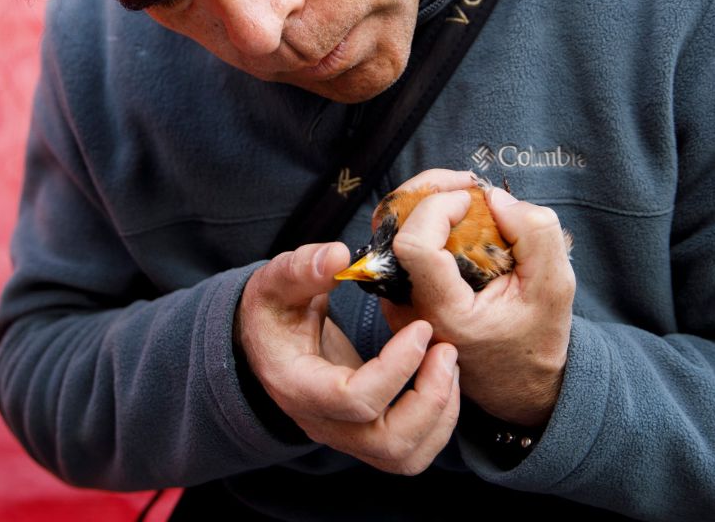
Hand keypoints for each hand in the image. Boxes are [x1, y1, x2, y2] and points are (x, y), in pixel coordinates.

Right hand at [237, 241, 460, 474]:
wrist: (266, 342)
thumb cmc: (274, 311)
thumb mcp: (276, 281)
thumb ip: (302, 268)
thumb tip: (339, 256)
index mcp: (297, 386)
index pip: (353, 399)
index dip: (396, 368)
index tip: (421, 327)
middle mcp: (321, 422)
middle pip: (387, 442)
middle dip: (430, 400)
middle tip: (446, 351)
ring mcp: (345, 436)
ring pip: (404, 456)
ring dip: (440, 415)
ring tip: (448, 364)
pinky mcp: (366, 436)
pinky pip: (411, 452)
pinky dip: (439, 423)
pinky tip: (442, 378)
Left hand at [378, 169, 574, 427]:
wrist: (518, 382)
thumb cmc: (536, 338)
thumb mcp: (556, 287)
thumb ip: (535, 234)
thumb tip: (493, 197)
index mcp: (445, 314)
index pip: (413, 247)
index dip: (437, 207)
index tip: (472, 199)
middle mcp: (409, 311)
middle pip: (393, 229)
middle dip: (429, 191)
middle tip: (468, 184)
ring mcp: (398, 304)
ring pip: (392, 232)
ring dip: (426, 203)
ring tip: (467, 197)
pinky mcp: (400, 296)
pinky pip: (400, 245)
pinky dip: (426, 221)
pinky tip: (458, 218)